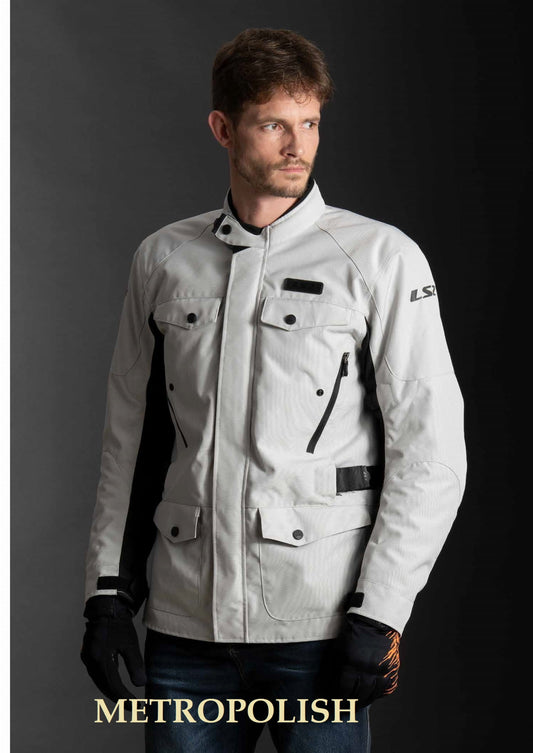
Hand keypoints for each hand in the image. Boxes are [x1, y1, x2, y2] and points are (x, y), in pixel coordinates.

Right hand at [80, 595, 146, 710]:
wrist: (106, 607)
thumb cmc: (119, 624)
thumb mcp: (130, 644)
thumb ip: (135, 665)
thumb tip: (141, 685)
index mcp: (100, 659)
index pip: (114, 687)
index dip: (126, 699)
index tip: (138, 707)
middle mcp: (90, 661)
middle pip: (104, 687)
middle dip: (119, 698)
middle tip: (134, 708)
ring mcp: (86, 658)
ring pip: (100, 682)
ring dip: (112, 691)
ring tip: (126, 700)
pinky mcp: (87, 655)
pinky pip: (97, 674)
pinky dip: (107, 682)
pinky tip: (116, 685)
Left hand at [335, 613, 399, 708]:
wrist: (375, 620)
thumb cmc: (353, 632)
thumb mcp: (338, 647)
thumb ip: (332, 666)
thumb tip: (326, 684)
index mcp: (351, 662)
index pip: (344, 689)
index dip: (338, 698)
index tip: (334, 704)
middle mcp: (367, 668)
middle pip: (359, 695)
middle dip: (351, 704)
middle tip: (346, 710)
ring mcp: (382, 669)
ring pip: (373, 694)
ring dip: (365, 702)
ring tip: (358, 706)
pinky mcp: (392, 667)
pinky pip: (387, 687)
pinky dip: (380, 694)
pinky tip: (373, 696)